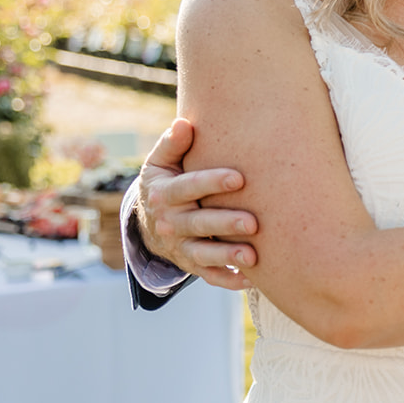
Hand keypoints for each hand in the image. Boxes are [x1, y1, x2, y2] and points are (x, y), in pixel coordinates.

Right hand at [135, 119, 256, 288]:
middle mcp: (171, 223)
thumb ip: (173, 144)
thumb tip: (185, 123)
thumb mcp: (160, 163)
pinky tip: (250, 278)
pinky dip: (228, 280)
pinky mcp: (191, 265)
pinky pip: (209, 276)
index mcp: (164, 194)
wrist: (149, 221)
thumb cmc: (167, 182)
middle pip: (198, 224)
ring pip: (203, 254)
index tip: (240, 178)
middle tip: (254, 222)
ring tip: (252, 257)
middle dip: (225, 224)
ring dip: (227, 257)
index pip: (188, 187)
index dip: (212, 182)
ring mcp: (180, 247)